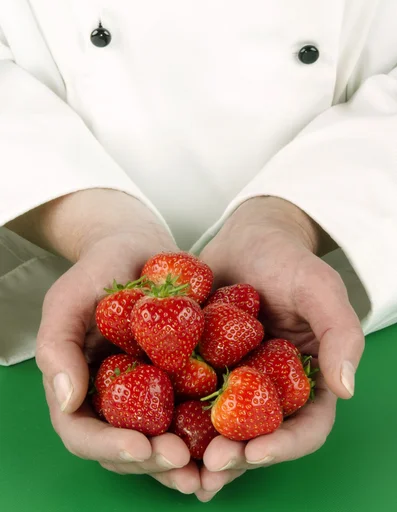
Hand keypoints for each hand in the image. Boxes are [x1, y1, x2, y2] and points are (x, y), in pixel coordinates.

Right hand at [31, 190, 200, 493]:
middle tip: (185, 462)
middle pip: (125, 448)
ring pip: (160, 439)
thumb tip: (67, 400)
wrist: (139, 245)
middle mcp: (112, 397)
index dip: (110, 448)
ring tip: (212, 466)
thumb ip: (57, 346)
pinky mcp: (179, 379)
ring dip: (183, 460)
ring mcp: (146, 391)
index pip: (83, 433)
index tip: (143, 446)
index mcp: (79, 386)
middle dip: (153, 461)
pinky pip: (191, 411)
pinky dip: (207, 431)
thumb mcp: (68, 298)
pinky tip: (230, 436)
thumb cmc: (99, 268)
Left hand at [195, 196, 363, 501]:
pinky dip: (174, 416)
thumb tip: (346, 388)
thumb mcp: (318, 286)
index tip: (255, 453)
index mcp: (308, 379)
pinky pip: (189, 396)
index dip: (285, 446)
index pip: (306, 425)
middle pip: (260, 436)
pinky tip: (152, 428)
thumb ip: (340, 331)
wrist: (244, 236)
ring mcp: (235, 379)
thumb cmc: (287, 257)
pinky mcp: (203, 367)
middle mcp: (272, 387)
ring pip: (221, 426)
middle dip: (236, 457)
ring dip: (201, 450)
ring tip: (177, 463)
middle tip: (208, 468)